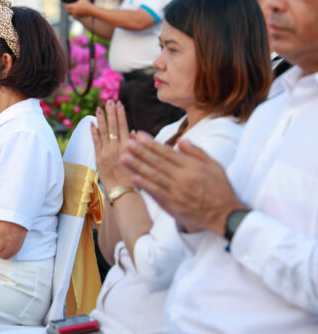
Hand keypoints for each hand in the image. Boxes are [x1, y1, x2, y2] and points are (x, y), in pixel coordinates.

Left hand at [63, 0, 94, 17]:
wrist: (91, 10)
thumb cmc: (87, 4)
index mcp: (74, 7)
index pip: (67, 6)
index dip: (66, 4)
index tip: (67, 2)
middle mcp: (74, 11)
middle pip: (67, 10)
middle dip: (67, 7)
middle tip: (68, 4)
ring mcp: (76, 14)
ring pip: (70, 13)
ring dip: (69, 11)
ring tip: (70, 8)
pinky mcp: (78, 16)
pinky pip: (73, 16)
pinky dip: (72, 14)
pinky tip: (74, 12)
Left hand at [91, 100, 132, 189]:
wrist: (124, 192)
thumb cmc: (135, 177)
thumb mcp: (139, 159)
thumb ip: (134, 144)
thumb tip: (133, 131)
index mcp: (129, 147)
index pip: (124, 125)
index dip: (121, 114)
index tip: (119, 103)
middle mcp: (117, 148)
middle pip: (113, 126)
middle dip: (111, 112)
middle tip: (109, 101)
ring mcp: (107, 152)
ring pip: (103, 132)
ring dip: (101, 118)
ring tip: (99, 107)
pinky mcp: (99, 158)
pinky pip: (95, 142)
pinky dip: (93, 132)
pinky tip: (91, 123)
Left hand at [122, 132, 245, 235]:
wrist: (226, 216)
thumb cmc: (221, 189)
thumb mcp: (215, 166)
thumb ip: (197, 152)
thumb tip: (181, 140)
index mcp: (192, 167)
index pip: (167, 152)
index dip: (151, 143)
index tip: (138, 134)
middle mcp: (183, 179)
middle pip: (157, 163)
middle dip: (140, 152)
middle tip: (127, 142)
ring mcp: (177, 193)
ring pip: (154, 177)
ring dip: (137, 166)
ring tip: (124, 157)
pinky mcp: (173, 206)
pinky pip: (156, 194)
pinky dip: (145, 185)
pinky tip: (134, 177)